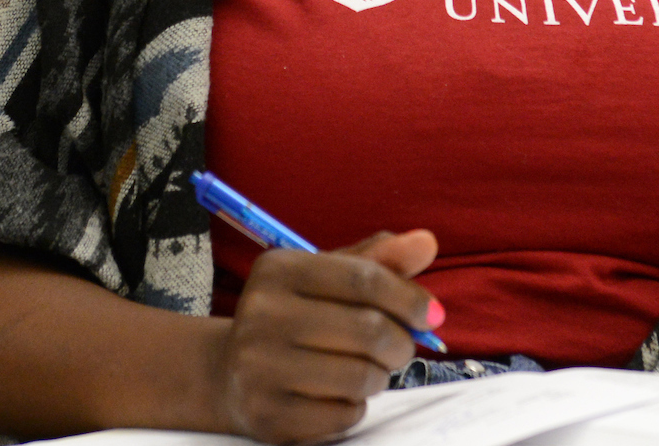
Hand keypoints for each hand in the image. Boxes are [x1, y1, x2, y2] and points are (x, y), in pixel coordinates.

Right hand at [212, 230, 441, 444]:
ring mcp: (259, 367)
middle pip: (369, 330)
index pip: (364, 279)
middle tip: (400, 348)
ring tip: (366, 370)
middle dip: (401, 343)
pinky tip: (337, 394)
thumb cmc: (293, 318)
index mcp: (278, 269)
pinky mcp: (268, 415)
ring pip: (361, 376)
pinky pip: (343, 415)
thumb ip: (377, 261)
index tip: (432, 314)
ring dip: (378, 376)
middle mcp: (261, 313)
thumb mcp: (326, 279)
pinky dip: (355, 407)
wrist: (226, 373)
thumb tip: (426, 242)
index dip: (410, 298)